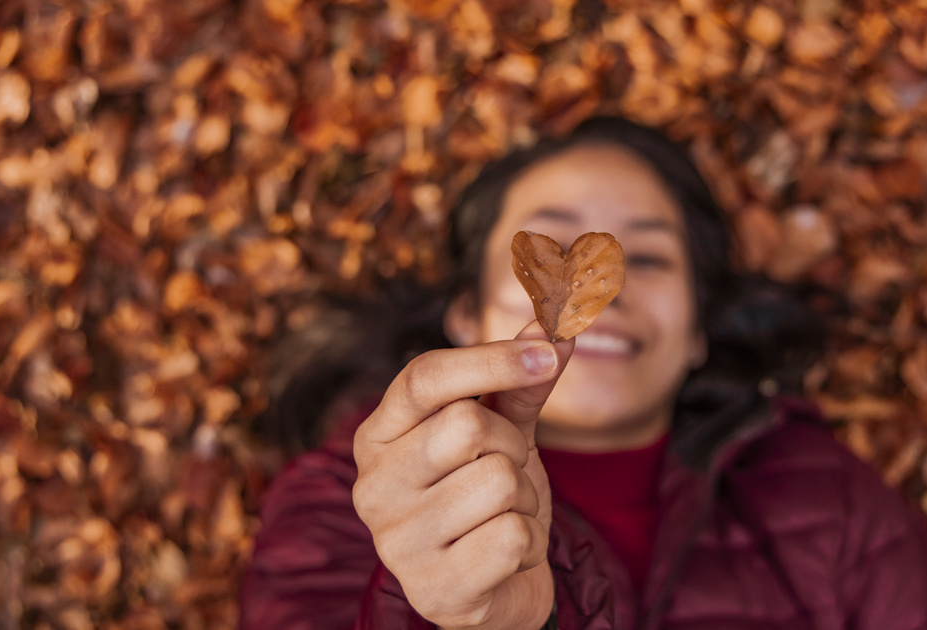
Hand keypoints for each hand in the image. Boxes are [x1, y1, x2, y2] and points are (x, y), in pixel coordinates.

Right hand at [352, 322, 572, 629]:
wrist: (494, 590)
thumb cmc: (488, 500)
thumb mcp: (502, 435)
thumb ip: (520, 385)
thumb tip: (553, 330)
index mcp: (377, 437)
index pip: (423, 377)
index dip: (491, 359)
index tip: (547, 353)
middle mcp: (372, 487)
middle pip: (466, 425)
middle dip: (511, 444)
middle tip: (509, 467)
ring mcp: (397, 542)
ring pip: (498, 481)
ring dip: (524, 498)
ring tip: (505, 515)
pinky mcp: (434, 589)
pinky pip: (511, 537)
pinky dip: (529, 541)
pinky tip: (507, 553)